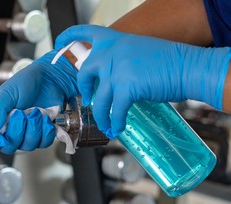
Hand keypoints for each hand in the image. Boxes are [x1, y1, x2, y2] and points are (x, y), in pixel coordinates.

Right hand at [0, 50, 78, 153]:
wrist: (50, 79)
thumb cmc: (26, 83)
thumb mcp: (6, 93)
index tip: (3, 131)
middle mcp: (11, 130)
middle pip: (10, 146)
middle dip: (18, 131)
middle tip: (22, 113)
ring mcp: (27, 133)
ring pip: (28, 145)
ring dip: (34, 129)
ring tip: (36, 112)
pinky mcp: (43, 134)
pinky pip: (43, 143)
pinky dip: (46, 131)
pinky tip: (46, 119)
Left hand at [56, 25, 230, 138]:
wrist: (189, 67)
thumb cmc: (168, 62)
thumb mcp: (138, 51)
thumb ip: (120, 60)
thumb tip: (110, 77)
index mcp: (115, 40)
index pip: (86, 32)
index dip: (69, 35)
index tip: (59, 42)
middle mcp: (112, 52)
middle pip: (84, 73)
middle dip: (84, 90)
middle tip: (88, 101)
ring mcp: (118, 69)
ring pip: (99, 99)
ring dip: (101, 116)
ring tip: (106, 125)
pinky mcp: (126, 86)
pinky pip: (114, 110)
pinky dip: (115, 122)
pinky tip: (118, 127)